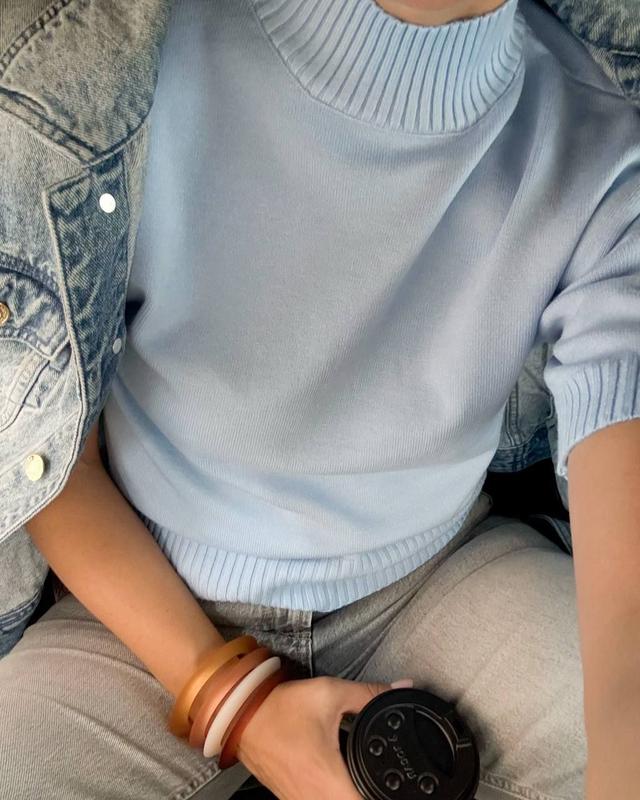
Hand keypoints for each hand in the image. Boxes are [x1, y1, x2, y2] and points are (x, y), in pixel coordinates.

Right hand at [235, 674, 403, 798]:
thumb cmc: (281, 708)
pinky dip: (337, 795)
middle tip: (383, 779)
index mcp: (328, 782)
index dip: (386, 797)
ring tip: (365, 780)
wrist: (241, 715)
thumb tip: (403, 688)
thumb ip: (370, 694)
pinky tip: (344, 781)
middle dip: (372, 793)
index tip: (399, 786)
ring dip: (354, 795)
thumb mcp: (330, 694)